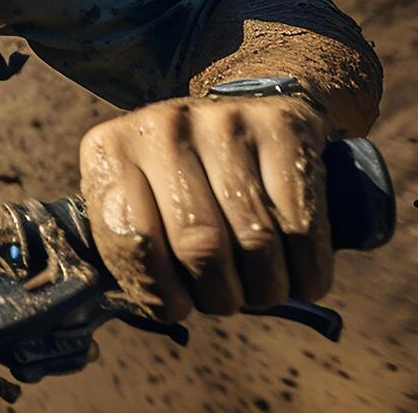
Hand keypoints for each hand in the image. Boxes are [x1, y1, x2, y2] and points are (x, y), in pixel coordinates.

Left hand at [78, 94, 331, 320]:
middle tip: (224, 299)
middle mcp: (163, 128)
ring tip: (259, 288)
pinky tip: (298, 276)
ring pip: (257, 243)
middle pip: (200, 245)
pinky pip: (302, 226)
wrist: (239, 110)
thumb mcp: (135, 205)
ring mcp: (225, 122)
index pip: (133, 240)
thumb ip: (129, 252)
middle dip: (218, 296)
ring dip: (264, 289)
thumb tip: (155, 306)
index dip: (159, 291)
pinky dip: (306, 271)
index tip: (176, 306)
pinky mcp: (283, 128)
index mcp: (111, 150)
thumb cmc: (177, 182)